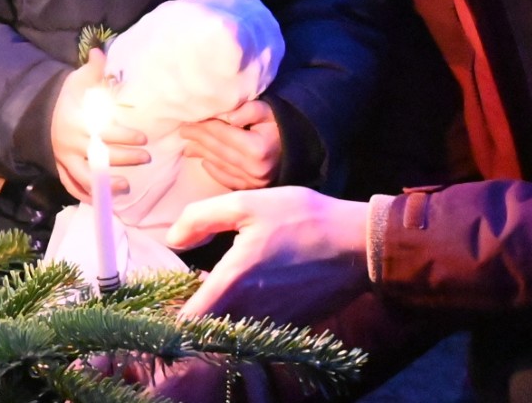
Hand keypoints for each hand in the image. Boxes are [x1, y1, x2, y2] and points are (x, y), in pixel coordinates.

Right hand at [49, 50, 148, 200]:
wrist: (39, 115)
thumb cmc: (67, 98)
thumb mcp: (77, 81)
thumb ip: (92, 69)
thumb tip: (99, 51)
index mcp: (79, 122)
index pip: (104, 132)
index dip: (125, 136)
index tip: (144, 138)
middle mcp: (72, 144)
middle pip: (99, 156)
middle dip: (124, 159)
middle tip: (146, 158)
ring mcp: (66, 159)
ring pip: (85, 176)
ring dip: (105, 184)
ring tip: (126, 186)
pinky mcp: (62, 169)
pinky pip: (72, 186)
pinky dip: (86, 196)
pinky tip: (103, 201)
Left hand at [167, 187, 370, 325]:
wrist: (360, 244)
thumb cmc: (302, 218)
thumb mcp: (246, 204)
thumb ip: (201, 219)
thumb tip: (172, 240)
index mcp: (233, 282)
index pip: (188, 320)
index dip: (172, 310)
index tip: (171, 291)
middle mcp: (250, 312)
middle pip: (207, 325)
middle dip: (197, 309)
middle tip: (195, 282)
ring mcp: (272, 323)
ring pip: (232, 328)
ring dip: (223, 313)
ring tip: (226, 283)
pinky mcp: (291, 325)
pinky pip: (257, 328)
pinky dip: (248, 315)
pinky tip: (256, 288)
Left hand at [178, 99, 281, 190]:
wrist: (304, 149)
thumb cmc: (282, 126)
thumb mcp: (269, 110)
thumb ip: (249, 109)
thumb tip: (228, 117)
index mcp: (258, 149)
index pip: (221, 134)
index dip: (202, 126)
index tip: (186, 122)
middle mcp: (255, 169)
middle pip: (217, 150)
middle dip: (197, 139)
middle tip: (183, 131)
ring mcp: (254, 183)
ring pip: (219, 165)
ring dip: (201, 154)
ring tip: (188, 146)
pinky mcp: (253, 190)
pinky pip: (227, 180)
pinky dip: (213, 170)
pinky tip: (204, 161)